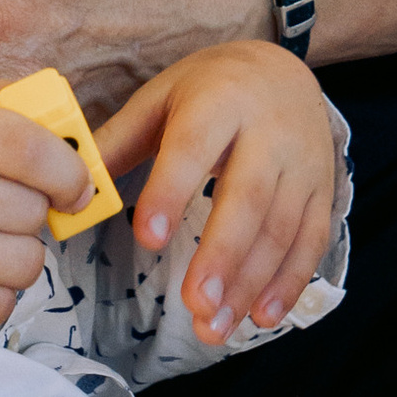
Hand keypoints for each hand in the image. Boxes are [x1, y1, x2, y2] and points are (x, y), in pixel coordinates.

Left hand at [99, 41, 341, 341]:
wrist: (283, 69)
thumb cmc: (209, 91)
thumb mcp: (161, 98)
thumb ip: (118, 142)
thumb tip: (73, 188)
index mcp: (218, 101)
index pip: (192, 148)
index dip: (171, 192)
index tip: (149, 239)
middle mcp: (268, 130)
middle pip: (248, 196)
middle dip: (221, 254)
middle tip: (194, 304)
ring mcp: (303, 161)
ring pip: (281, 226)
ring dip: (250, 282)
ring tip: (214, 327)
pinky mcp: (323, 188)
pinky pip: (312, 239)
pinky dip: (290, 282)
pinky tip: (262, 316)